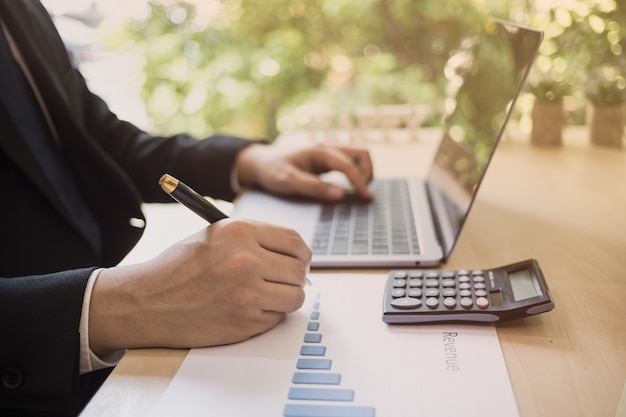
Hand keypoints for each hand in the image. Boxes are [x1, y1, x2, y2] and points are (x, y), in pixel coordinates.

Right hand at [89, 219, 309, 353]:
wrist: (146, 302)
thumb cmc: (178, 268)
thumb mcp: (214, 236)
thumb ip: (254, 239)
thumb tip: (294, 254)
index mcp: (239, 231)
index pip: (293, 241)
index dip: (301, 253)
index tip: (299, 260)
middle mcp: (246, 259)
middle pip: (298, 270)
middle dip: (294, 277)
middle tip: (281, 282)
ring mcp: (247, 293)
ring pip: (295, 296)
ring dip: (285, 298)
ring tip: (265, 296)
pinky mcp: (245, 321)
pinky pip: (277, 318)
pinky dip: (268, 316)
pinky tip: (246, 309)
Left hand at [235, 142, 373, 200]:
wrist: (262, 162)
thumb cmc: (273, 171)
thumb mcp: (287, 181)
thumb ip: (313, 187)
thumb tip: (340, 195)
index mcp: (319, 150)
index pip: (348, 165)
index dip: (360, 182)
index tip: (366, 198)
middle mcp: (327, 146)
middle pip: (361, 153)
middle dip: (367, 173)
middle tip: (364, 194)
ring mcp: (329, 150)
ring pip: (358, 155)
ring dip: (364, 171)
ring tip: (360, 191)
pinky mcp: (328, 157)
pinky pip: (350, 161)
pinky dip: (356, 172)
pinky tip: (351, 187)